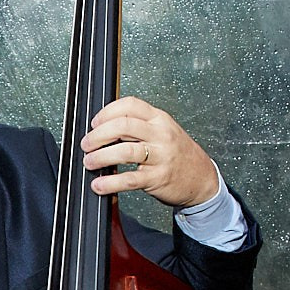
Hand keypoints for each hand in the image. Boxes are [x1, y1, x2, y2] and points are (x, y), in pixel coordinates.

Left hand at [80, 97, 221, 209]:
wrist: (202, 178)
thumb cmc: (178, 154)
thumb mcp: (163, 132)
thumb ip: (139, 127)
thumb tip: (104, 129)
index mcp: (159, 119)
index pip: (130, 105)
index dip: (107, 112)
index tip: (95, 123)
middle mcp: (160, 135)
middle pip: (123, 125)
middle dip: (98, 135)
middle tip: (87, 144)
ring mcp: (160, 156)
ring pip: (125, 151)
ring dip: (100, 157)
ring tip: (89, 162)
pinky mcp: (158, 178)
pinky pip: (129, 179)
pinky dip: (110, 183)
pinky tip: (99, 184)